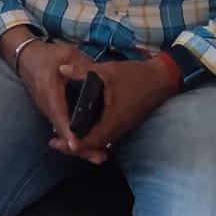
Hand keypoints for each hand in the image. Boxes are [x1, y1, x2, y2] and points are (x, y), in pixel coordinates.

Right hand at [3, 37, 96, 154]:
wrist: (26, 58)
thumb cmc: (47, 55)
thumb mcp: (67, 54)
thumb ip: (83, 66)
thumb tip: (101, 75)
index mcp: (50, 90)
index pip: (59, 113)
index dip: (67, 130)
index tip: (76, 145)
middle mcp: (47, 105)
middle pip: (62, 130)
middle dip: (79, 146)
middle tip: (98, 157)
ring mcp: (47, 111)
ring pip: (62, 133)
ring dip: (79, 146)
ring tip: (98, 156)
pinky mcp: (51, 113)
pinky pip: (63, 128)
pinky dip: (74, 138)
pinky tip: (90, 147)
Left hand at [52, 56, 178, 164]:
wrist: (161, 79)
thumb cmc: (135, 75)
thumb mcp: (107, 70)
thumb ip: (82, 71)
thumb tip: (61, 68)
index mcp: (113, 119)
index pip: (90, 141)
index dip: (73, 144)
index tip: (57, 142)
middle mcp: (118, 128)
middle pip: (93, 146)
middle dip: (73, 147)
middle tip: (54, 143)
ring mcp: (122, 128)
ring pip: (99, 143)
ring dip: (82, 143)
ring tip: (64, 138)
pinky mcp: (124, 124)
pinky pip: (105, 136)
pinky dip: (92, 136)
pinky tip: (81, 129)